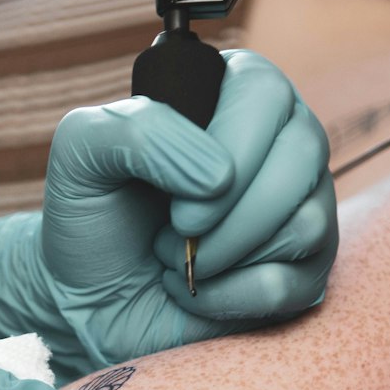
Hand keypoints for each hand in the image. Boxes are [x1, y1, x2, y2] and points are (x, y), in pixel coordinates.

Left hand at [0, 49, 336, 380]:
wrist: (88, 296)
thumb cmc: (91, 214)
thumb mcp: (83, 152)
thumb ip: (138, 130)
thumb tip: (221, 177)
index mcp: (234, 94)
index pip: (263, 92)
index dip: (226, 150)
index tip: (177, 203)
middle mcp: (280, 143)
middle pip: (301, 156)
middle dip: (226, 213)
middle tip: (173, 232)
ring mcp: (301, 208)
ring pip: (306, 222)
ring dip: (221, 255)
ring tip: (176, 258)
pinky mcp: (301, 273)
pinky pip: (294, 283)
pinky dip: (230, 296)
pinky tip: (197, 291)